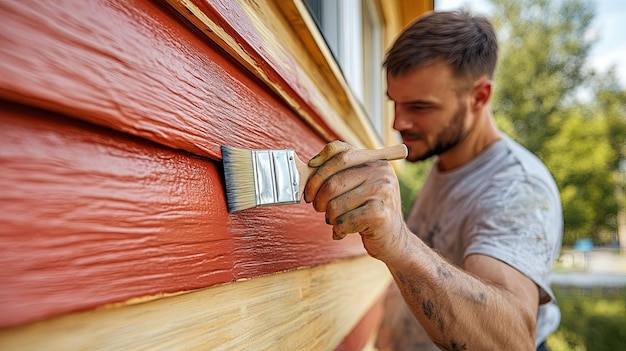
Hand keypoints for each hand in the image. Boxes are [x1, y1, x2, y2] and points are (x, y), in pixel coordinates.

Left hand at [304, 141, 407, 260]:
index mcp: (375, 160)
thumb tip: (309, 167)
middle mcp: (381, 172)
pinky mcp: (380, 214)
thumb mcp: (361, 185)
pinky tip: (343, 231)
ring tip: (335, 220)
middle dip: (318, 197)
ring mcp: (382, 192)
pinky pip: (343, 221)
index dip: (319, 166)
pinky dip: (338, 229)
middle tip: (317, 206)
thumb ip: (342, 172)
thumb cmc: (370, 211)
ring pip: (335, 204)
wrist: (394, 239)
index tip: (310, 181)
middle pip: (333, 182)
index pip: (339, 152)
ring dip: (329, 217)